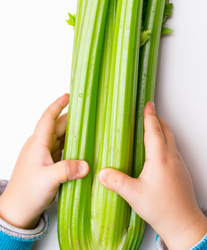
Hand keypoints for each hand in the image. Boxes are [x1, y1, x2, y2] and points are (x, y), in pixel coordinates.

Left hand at [0, 94, 88, 229]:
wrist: (17, 211)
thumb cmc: (27, 194)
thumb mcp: (49, 180)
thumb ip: (68, 170)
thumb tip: (86, 164)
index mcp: (37, 144)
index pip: (48, 118)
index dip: (57, 105)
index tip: (68, 96)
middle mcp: (40, 146)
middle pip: (57, 126)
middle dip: (72, 117)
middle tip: (88, 110)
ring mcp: (44, 155)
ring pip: (60, 137)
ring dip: (73, 131)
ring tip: (89, 125)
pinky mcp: (48, 164)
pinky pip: (62, 148)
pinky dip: (72, 144)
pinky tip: (82, 146)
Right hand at [98, 102, 206, 249]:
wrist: (183, 223)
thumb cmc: (161, 209)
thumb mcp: (134, 195)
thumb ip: (117, 182)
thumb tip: (101, 173)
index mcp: (159, 158)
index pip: (154, 130)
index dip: (150, 116)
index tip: (148, 104)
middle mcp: (171, 157)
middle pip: (166, 131)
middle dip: (157, 118)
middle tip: (149, 111)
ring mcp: (179, 164)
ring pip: (172, 140)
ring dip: (163, 129)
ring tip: (154, 127)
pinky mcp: (182, 171)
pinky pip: (174, 149)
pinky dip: (166, 142)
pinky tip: (159, 151)